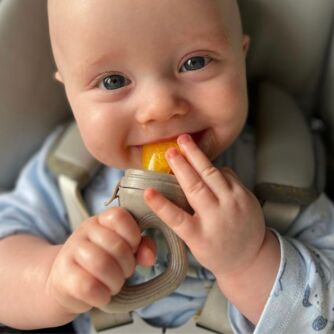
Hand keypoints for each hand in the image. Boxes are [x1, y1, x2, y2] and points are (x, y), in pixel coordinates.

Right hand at [46, 207, 155, 314]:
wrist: (65, 282)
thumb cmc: (102, 263)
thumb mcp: (125, 250)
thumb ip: (142, 247)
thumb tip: (149, 257)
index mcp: (101, 220)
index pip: (119, 217)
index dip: (133, 236)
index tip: (133, 249)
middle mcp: (84, 231)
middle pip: (116, 245)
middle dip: (127, 266)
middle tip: (124, 273)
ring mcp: (70, 252)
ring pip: (102, 265)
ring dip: (115, 282)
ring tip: (113, 285)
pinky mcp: (62, 276)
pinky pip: (88, 286)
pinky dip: (101, 296)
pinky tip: (101, 296)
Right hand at [144, 134, 265, 278]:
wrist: (251, 257)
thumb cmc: (215, 250)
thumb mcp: (195, 243)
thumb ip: (184, 219)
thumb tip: (172, 188)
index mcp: (200, 236)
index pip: (177, 219)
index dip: (161, 205)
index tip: (148, 192)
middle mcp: (217, 219)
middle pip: (196, 188)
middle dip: (181, 166)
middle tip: (169, 151)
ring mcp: (234, 206)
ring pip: (212, 174)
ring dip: (197, 156)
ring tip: (185, 141)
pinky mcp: (245, 195)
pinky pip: (226, 173)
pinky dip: (213, 166)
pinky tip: (203, 161)